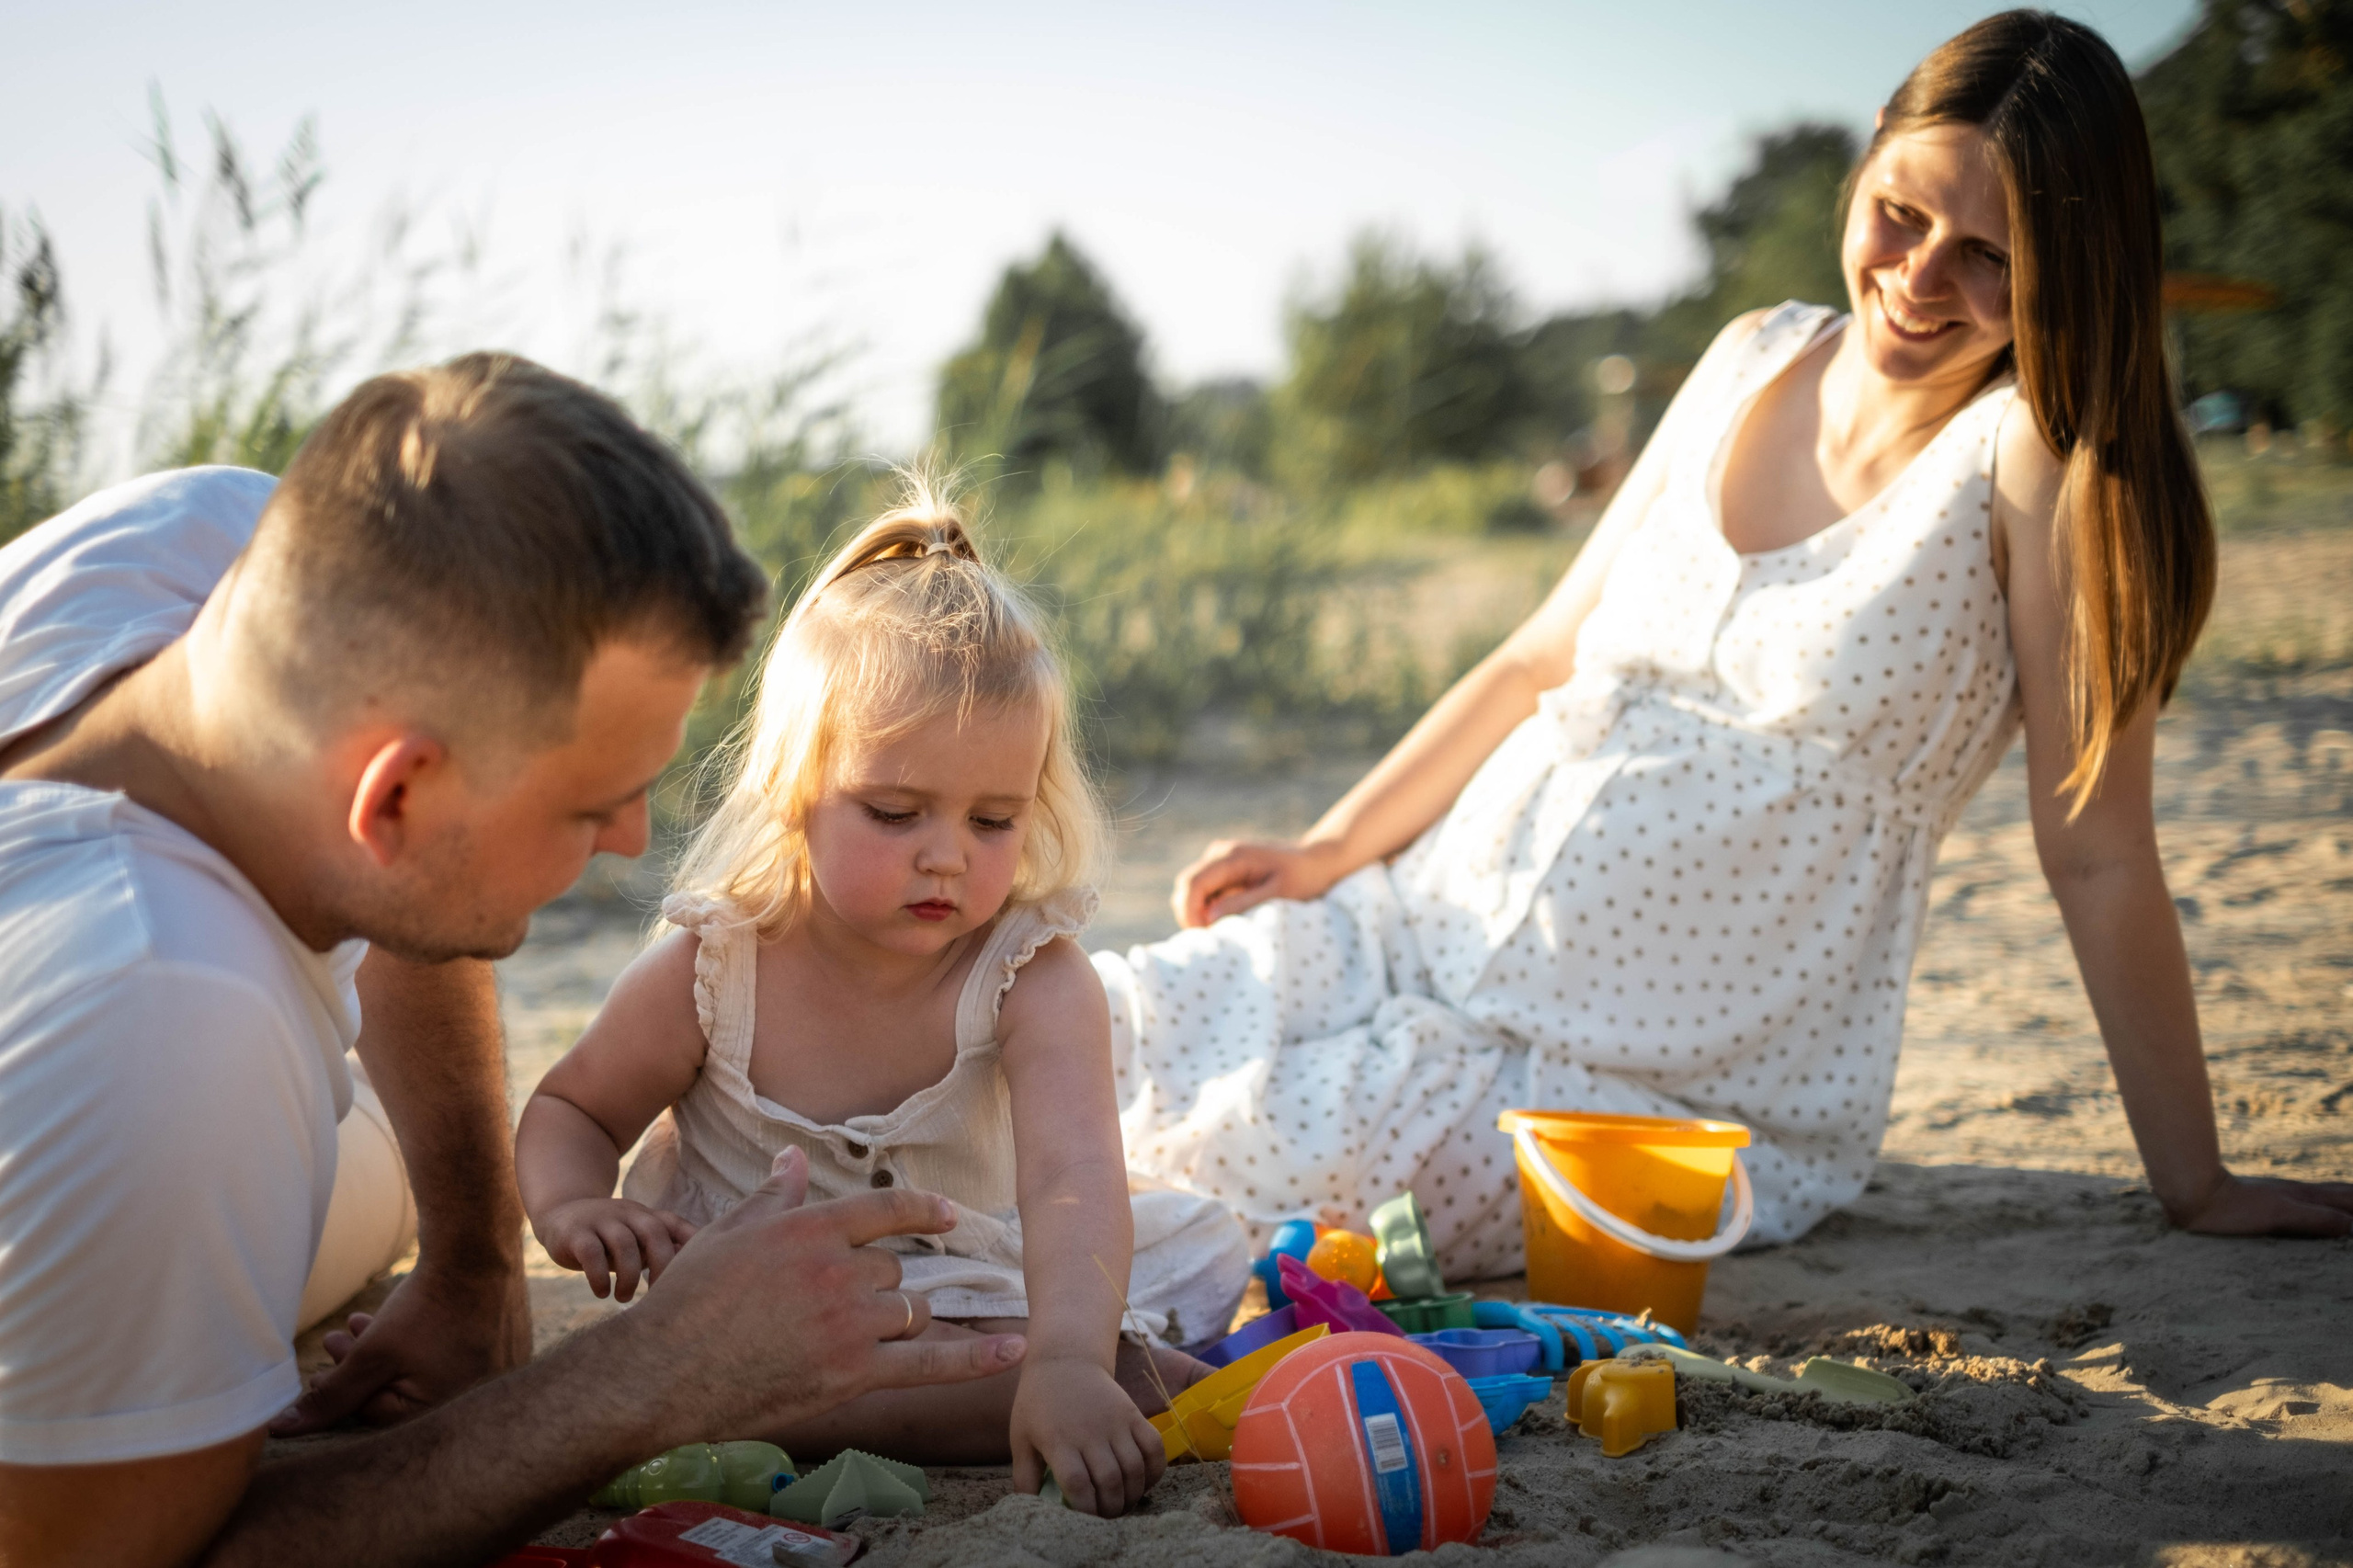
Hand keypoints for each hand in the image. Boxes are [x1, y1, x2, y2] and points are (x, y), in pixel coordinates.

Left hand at [271, 1256, 531, 1433]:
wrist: (481, 1249)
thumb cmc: (427, 1305)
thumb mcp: (371, 1353)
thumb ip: (331, 1396)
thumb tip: (282, 1430)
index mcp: (448, 1410)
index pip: (380, 1414)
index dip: (343, 1393)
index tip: (317, 1371)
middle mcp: (480, 1399)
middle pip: (406, 1394)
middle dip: (363, 1371)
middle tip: (335, 1342)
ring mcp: (500, 1372)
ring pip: (430, 1372)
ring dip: (389, 1354)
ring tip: (361, 1325)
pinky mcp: (508, 1346)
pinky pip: (459, 1356)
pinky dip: (427, 1343)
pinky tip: (406, 1319)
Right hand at [535, 1197, 698, 1300]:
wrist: (561, 1215)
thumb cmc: (609, 1237)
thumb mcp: (636, 1240)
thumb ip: (661, 1250)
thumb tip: (695, 1270)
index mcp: (647, 1216)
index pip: (675, 1224)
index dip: (691, 1243)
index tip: (701, 1270)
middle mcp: (628, 1213)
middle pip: (654, 1233)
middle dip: (662, 1266)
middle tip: (659, 1297)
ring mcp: (602, 1220)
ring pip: (624, 1243)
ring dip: (629, 1276)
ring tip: (624, 1298)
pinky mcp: (576, 1232)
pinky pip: (592, 1253)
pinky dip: (600, 1276)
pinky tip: (602, 1292)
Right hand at [625, 1148, 1026, 1438]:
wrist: (662, 1373)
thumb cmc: (686, 1302)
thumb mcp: (727, 1234)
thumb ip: (772, 1197)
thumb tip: (791, 1157)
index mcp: (811, 1227)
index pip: (888, 1209)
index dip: (924, 1210)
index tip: (949, 1215)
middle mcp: (840, 1270)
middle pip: (894, 1273)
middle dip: (874, 1290)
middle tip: (823, 1314)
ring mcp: (851, 1322)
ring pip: (908, 1313)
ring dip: (894, 1324)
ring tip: (848, 1338)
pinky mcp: (855, 1372)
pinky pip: (933, 1362)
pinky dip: (978, 1359)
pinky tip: (1014, 1352)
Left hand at [1009, 1355, 1162, 1517]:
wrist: (1066, 1360)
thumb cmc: (1038, 1403)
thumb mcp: (1021, 1438)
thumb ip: (1024, 1476)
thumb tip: (1029, 1509)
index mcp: (1058, 1440)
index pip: (1077, 1484)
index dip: (1084, 1508)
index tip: (1083, 1519)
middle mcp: (1090, 1431)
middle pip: (1110, 1481)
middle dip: (1110, 1508)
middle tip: (1106, 1516)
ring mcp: (1115, 1422)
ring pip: (1134, 1469)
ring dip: (1132, 1495)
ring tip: (1122, 1504)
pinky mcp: (1133, 1415)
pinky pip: (1154, 1447)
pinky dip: (1155, 1471)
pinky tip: (1143, 1484)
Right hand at [1171, 838, 1345, 927]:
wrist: (1319, 861)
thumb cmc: (1304, 877)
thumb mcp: (1278, 894)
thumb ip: (1243, 904)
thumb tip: (1209, 918)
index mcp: (1231, 856)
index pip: (1192, 883)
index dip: (1190, 912)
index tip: (1204, 936)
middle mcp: (1219, 854)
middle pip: (1186, 887)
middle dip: (1191, 915)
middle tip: (1212, 941)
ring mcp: (1221, 863)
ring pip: (1193, 892)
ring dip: (1199, 914)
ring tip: (1222, 934)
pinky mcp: (1226, 874)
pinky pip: (1207, 895)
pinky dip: (1210, 912)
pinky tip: (1229, 925)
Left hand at [2171, 1171, 2352, 1236]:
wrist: (2193, 1193)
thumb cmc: (2233, 1208)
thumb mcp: (2278, 1215)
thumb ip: (2314, 1218)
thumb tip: (2352, 1226)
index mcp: (2304, 1196)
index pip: (2347, 1198)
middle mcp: (2297, 1193)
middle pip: (2339, 1193)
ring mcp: (2281, 1195)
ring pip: (2322, 1195)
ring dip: (2343, 1200)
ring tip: (2351, 1204)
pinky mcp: (2265, 1202)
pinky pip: (2303, 1202)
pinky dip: (2320, 1205)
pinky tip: (2311, 1208)